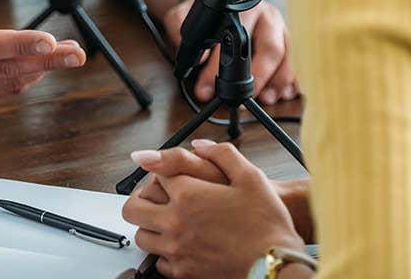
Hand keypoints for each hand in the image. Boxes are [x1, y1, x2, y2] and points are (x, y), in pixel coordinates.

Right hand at [0, 0, 85, 106]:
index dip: (20, 44)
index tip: (50, 40)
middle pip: (4, 67)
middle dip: (45, 61)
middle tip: (77, 54)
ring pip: (6, 82)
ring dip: (42, 70)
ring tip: (69, 56)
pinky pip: (0, 91)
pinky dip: (25, 79)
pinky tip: (43, 66)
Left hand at [123, 142, 304, 278]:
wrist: (277, 265)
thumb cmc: (266, 224)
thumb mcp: (250, 176)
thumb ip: (221, 153)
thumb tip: (199, 145)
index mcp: (188, 195)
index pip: (155, 174)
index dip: (163, 171)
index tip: (170, 174)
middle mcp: (176, 223)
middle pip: (133, 207)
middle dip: (140, 198)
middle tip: (153, 197)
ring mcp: (177, 251)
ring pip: (141, 236)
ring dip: (149, 226)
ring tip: (165, 221)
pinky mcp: (184, 274)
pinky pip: (158, 262)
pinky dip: (164, 252)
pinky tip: (179, 245)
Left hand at [163, 0, 297, 104]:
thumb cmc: (207, 13)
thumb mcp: (185, 13)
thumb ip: (179, 28)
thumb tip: (192, 55)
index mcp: (241, 9)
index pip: (233, 39)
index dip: (219, 68)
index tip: (207, 88)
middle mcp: (265, 16)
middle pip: (270, 48)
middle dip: (257, 77)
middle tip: (241, 98)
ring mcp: (280, 28)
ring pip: (285, 56)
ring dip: (277, 81)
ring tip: (266, 99)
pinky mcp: (287, 40)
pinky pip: (294, 62)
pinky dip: (290, 80)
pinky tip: (285, 93)